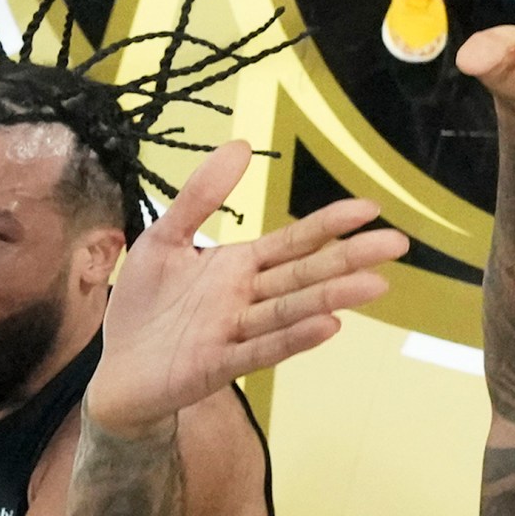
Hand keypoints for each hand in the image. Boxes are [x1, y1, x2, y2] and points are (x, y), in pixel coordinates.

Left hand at [87, 142, 406, 431]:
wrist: (116, 370)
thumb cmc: (143, 306)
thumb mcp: (164, 237)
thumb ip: (200, 196)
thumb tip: (241, 145)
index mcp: (239, 267)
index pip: (294, 242)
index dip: (329, 225)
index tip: (370, 206)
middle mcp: (246, 299)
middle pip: (305, 275)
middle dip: (349, 258)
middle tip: (398, 243)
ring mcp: (236, 333)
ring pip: (291, 311)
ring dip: (332, 298)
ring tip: (374, 284)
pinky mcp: (218, 365)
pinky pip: (262, 350)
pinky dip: (293, 339)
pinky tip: (329, 327)